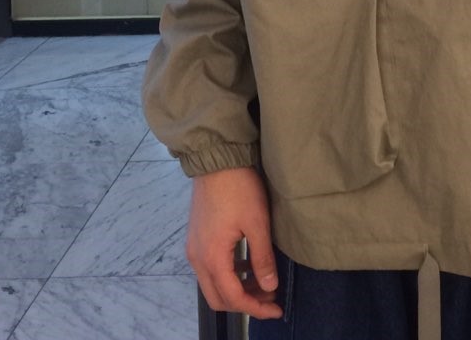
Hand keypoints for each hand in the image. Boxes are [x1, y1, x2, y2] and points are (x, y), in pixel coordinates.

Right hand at [187, 166, 282, 318]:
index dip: (256, 308)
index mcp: (212, 258)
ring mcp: (194, 248)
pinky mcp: (197, 238)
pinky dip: (229, 273)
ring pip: (214, 284)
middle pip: (218, 297)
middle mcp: (197, 258)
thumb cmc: (239, 188)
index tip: (276, 310)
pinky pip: (211, 267)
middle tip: (270, 297)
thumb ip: (262, 258)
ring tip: (264, 281)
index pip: (233, 298)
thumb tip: (269, 286)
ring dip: (237, 288)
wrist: (217, 160)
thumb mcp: (257, 223)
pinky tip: (249, 264)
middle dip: (245, 302)